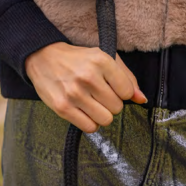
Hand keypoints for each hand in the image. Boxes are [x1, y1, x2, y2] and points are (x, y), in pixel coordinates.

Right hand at [25, 42, 147, 132]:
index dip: (122, 92)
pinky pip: (90, 128)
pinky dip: (90, 122)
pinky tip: (84, 110)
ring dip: (102, 114)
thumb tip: (141, 99)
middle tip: (100, 94)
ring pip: (106, 120)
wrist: (44, 58)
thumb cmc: (78, 59)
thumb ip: (126, 77)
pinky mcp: (63, 108)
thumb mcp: (103, 57)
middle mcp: (88, 76)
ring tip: (93, 103)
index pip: (127, 91)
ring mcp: (75, 93)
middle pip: (117, 108)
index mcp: (101, 60)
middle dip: (111, 103)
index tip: (113, 87)